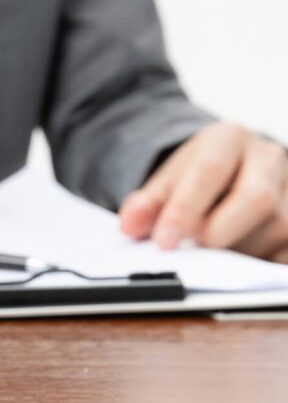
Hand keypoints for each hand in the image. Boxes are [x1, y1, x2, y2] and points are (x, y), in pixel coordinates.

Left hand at [119, 122, 287, 262]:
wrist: (230, 170)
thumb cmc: (196, 178)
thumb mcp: (166, 182)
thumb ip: (145, 204)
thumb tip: (130, 225)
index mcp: (229, 138)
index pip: (211, 170)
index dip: (186, 208)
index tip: (164, 239)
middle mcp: (268, 159)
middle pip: (256, 198)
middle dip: (219, 230)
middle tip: (192, 249)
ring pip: (275, 229)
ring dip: (236, 251)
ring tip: (209, 251)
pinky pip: (285, 253)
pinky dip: (258, 263)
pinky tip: (235, 262)